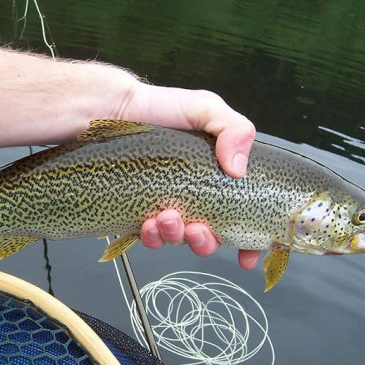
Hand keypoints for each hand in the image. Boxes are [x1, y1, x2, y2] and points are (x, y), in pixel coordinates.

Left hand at [128, 84, 260, 269]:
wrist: (116, 111)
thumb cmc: (162, 108)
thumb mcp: (206, 108)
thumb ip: (235, 130)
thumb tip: (239, 170)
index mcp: (218, 177)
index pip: (242, 216)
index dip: (249, 242)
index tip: (249, 256)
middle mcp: (196, 196)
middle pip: (211, 236)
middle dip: (207, 242)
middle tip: (199, 229)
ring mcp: (169, 205)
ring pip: (180, 239)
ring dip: (178, 237)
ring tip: (168, 218)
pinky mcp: (142, 210)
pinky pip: (151, 236)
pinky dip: (153, 236)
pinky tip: (149, 222)